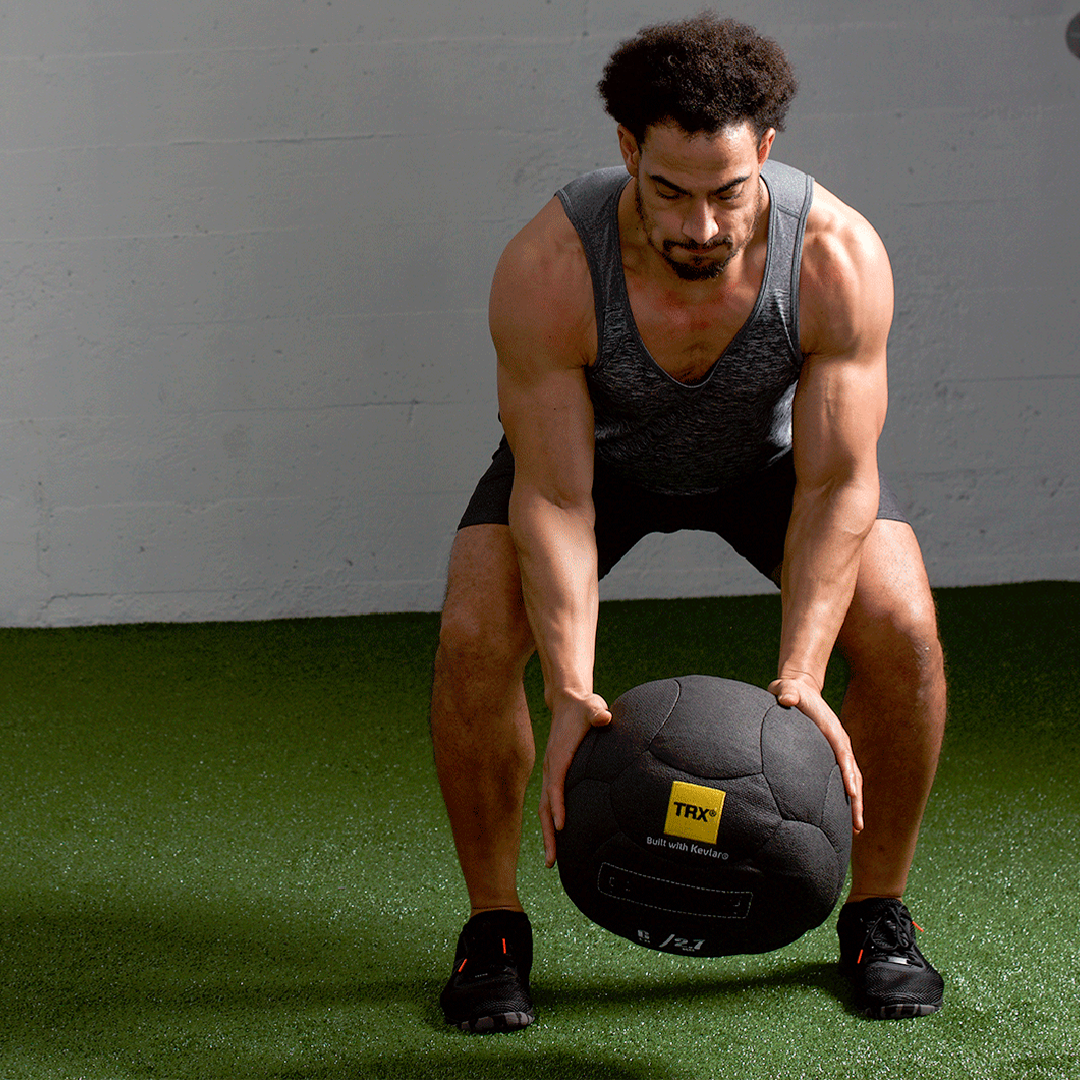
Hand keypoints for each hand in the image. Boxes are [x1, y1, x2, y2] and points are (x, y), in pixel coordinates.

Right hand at [539, 690, 611, 867]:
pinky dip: (551, 823)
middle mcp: (551, 768)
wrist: (568, 702)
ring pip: (545, 809)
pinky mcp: (555, 776)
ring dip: (548, 834)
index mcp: (559, 756)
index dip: (558, 805)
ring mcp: (551, 773)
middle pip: (545, 806)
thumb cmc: (583, 708)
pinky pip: (550, 803)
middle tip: (551, 860)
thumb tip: (604, 718)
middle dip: (548, 833)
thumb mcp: (592, 707)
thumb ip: (598, 713)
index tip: (561, 826)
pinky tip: (558, 839)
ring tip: (551, 861)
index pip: (556, 785)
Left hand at [768, 674, 863, 833]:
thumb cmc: (790, 691)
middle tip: (857, 825)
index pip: (842, 753)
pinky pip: (839, 780)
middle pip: (853, 774)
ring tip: (855, 829)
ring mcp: (836, 750)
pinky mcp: (829, 757)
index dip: (848, 772)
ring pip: (850, 781)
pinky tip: (841, 818)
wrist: (797, 689)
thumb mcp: (786, 688)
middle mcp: (838, 742)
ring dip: (854, 804)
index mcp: (831, 729)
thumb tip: (786, 698)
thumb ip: (786, 692)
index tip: (852, 792)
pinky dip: (844, 798)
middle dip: (856, 799)